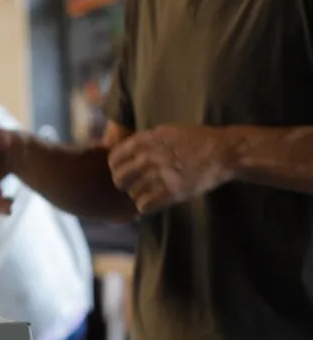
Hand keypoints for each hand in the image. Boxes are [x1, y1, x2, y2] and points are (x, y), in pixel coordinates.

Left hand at [107, 125, 235, 214]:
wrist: (224, 152)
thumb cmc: (197, 141)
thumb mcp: (166, 132)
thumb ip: (144, 142)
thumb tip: (123, 151)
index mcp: (145, 140)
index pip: (114, 158)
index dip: (116, 168)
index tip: (124, 172)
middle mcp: (148, 157)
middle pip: (119, 179)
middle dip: (125, 185)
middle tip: (135, 186)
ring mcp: (159, 175)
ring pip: (132, 194)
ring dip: (138, 196)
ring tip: (149, 194)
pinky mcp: (171, 192)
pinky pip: (144, 206)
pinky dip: (146, 208)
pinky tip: (154, 203)